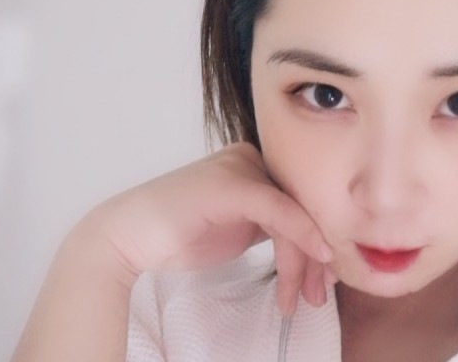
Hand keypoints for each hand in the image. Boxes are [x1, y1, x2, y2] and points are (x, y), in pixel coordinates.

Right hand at [82, 142, 333, 315]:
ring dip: (302, 261)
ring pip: (293, 212)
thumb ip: (273, 225)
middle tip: (317, 295)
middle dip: (313, 255)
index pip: (299, 200)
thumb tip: (316, 244)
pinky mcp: (234, 183)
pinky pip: (278, 209)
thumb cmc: (182, 233)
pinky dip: (301, 235)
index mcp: (257, 163)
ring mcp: (243, 167)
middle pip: (300, 206)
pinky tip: (316, 257)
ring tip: (296, 298)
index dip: (317, 238)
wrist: (131, 234)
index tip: (326, 276)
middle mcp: (254, 159)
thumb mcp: (241, 228)